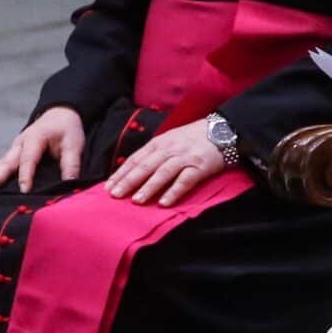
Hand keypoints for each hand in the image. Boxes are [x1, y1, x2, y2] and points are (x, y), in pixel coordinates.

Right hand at [0, 106, 84, 191]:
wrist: (59, 114)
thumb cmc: (66, 129)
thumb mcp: (74, 144)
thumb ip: (71, 164)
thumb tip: (70, 184)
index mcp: (34, 138)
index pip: (28, 159)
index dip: (26, 175)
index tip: (24, 191)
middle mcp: (19, 144)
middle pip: (5, 163)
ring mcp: (14, 150)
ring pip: (0, 166)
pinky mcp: (14, 155)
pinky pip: (2, 168)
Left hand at [108, 123, 226, 205]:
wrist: (223, 130)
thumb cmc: (193, 138)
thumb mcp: (170, 140)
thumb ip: (154, 154)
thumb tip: (134, 171)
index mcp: (159, 143)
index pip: (136, 159)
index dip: (121, 173)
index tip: (108, 187)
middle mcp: (169, 149)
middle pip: (145, 165)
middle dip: (129, 181)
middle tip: (115, 195)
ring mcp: (184, 158)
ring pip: (163, 172)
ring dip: (149, 187)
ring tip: (136, 200)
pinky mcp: (200, 167)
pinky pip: (185, 180)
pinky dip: (174, 191)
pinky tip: (164, 202)